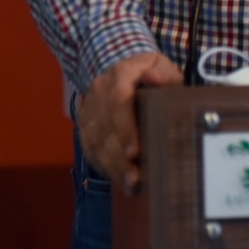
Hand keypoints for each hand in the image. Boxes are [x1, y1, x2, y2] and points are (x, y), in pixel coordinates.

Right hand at [76, 51, 181, 194]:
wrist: (117, 61)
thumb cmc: (148, 70)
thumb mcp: (161, 66)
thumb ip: (164, 76)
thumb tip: (156, 80)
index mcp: (120, 74)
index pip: (118, 102)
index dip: (125, 129)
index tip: (135, 152)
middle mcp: (99, 91)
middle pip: (105, 128)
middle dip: (119, 158)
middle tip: (136, 179)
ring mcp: (89, 107)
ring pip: (95, 141)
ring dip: (112, 167)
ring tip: (131, 186)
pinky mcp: (84, 123)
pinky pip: (90, 148)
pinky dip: (104, 166)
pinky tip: (119, 180)